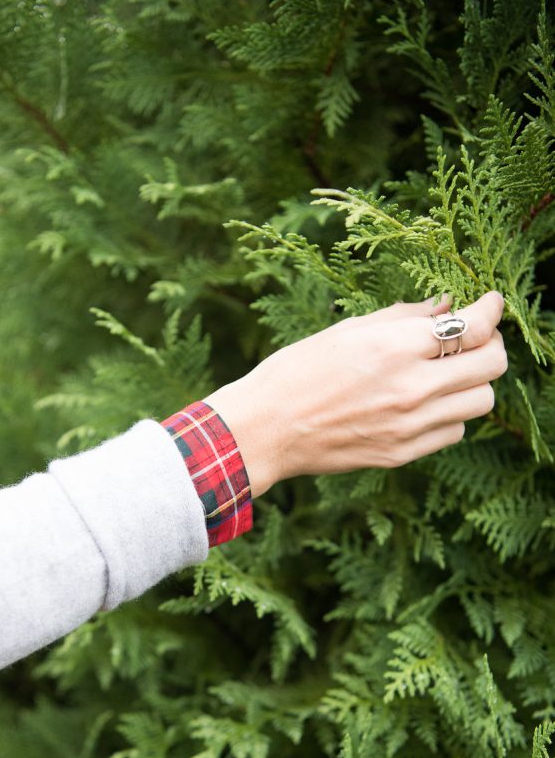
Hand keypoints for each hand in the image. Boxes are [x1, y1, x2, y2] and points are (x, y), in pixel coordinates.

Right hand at [205, 291, 507, 497]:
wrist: (265, 430)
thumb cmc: (295, 373)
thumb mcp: (347, 331)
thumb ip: (404, 317)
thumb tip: (445, 305)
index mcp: (394, 347)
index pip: (473, 326)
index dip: (491, 310)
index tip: (490, 303)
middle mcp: (410, 388)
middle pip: (492, 365)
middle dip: (490, 345)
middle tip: (474, 339)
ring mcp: (409, 426)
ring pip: (481, 402)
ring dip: (472, 383)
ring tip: (447, 375)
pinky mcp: (402, 453)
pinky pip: (454, 431)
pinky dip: (450, 414)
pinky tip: (424, 404)